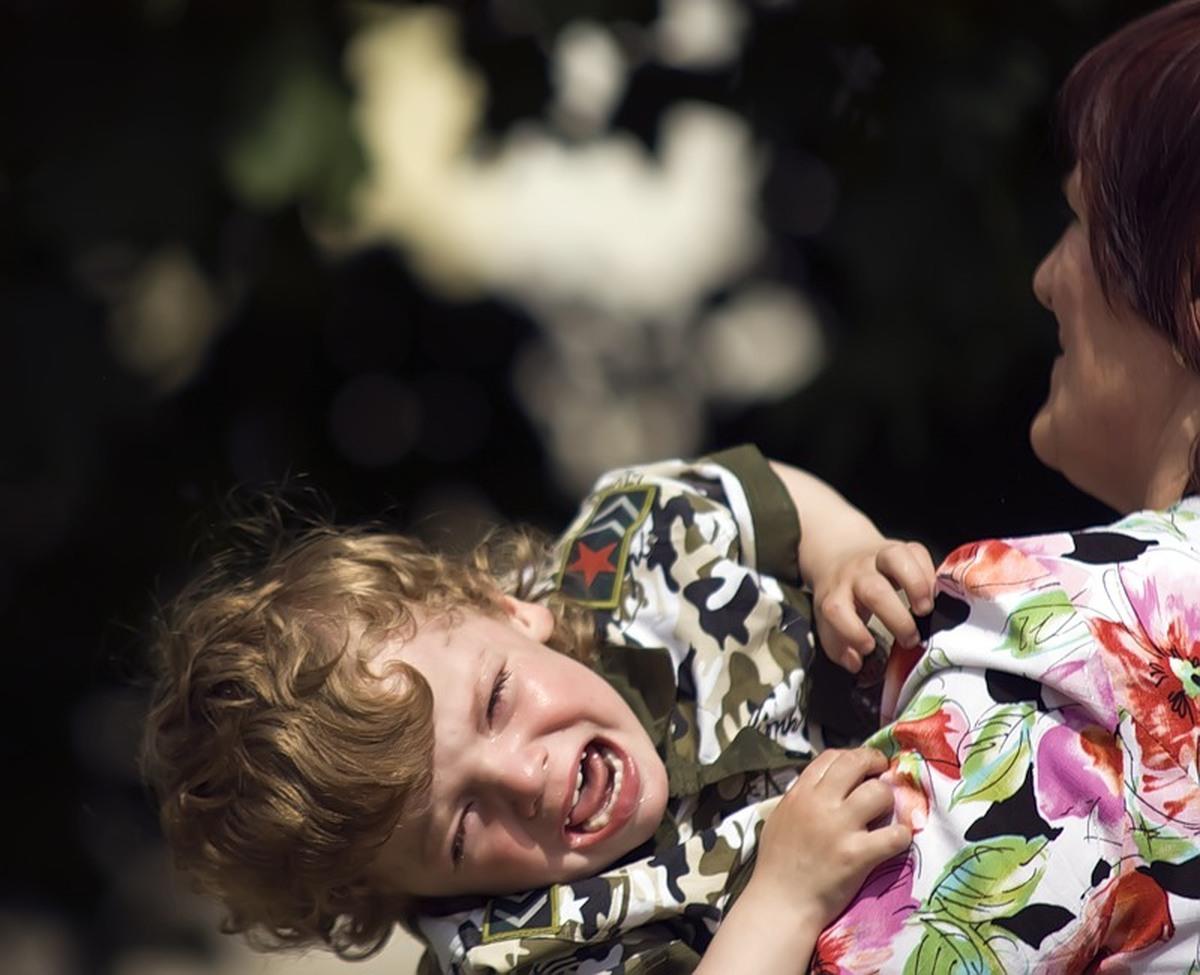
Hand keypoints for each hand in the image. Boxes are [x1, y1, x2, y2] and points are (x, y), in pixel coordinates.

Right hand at [750, 748, 911, 927]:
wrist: (781, 902)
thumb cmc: (778, 863)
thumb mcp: (781, 817)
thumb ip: (802, 797)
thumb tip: (826, 785)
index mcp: (800, 793)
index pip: (831, 757)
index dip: (853, 755)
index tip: (863, 766)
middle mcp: (819, 803)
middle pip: (857, 764)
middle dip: (876, 764)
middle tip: (884, 774)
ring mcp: (839, 828)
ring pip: (879, 793)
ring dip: (889, 800)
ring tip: (888, 812)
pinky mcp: (857, 855)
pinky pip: (894, 835)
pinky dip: (901, 835)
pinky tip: (897, 839)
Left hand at [813, 539, 935, 672]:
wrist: (839, 555)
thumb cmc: (841, 597)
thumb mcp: (829, 621)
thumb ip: (838, 645)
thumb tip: (856, 663)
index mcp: (835, 594)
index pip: (836, 610)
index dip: (853, 632)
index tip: (869, 648)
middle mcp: (856, 574)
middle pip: (874, 590)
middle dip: (896, 618)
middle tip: (910, 639)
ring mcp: (878, 557)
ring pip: (895, 558)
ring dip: (916, 585)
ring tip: (925, 609)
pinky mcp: (900, 547)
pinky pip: (916, 551)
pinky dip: (929, 572)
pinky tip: (932, 593)